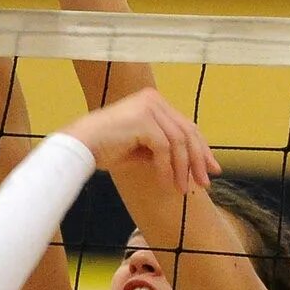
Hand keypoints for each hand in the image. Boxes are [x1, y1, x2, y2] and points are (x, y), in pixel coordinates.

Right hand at [61, 88, 219, 193]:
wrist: (79, 147)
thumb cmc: (105, 148)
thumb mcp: (142, 148)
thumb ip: (164, 150)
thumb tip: (189, 167)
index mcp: (154, 102)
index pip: (186, 125)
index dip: (201, 148)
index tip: (211, 168)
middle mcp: (154, 100)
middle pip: (187, 131)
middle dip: (198, 159)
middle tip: (205, 182)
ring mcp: (149, 107)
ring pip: (179, 141)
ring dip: (183, 168)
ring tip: (182, 189)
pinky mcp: (143, 119)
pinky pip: (164, 148)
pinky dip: (167, 169)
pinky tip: (166, 184)